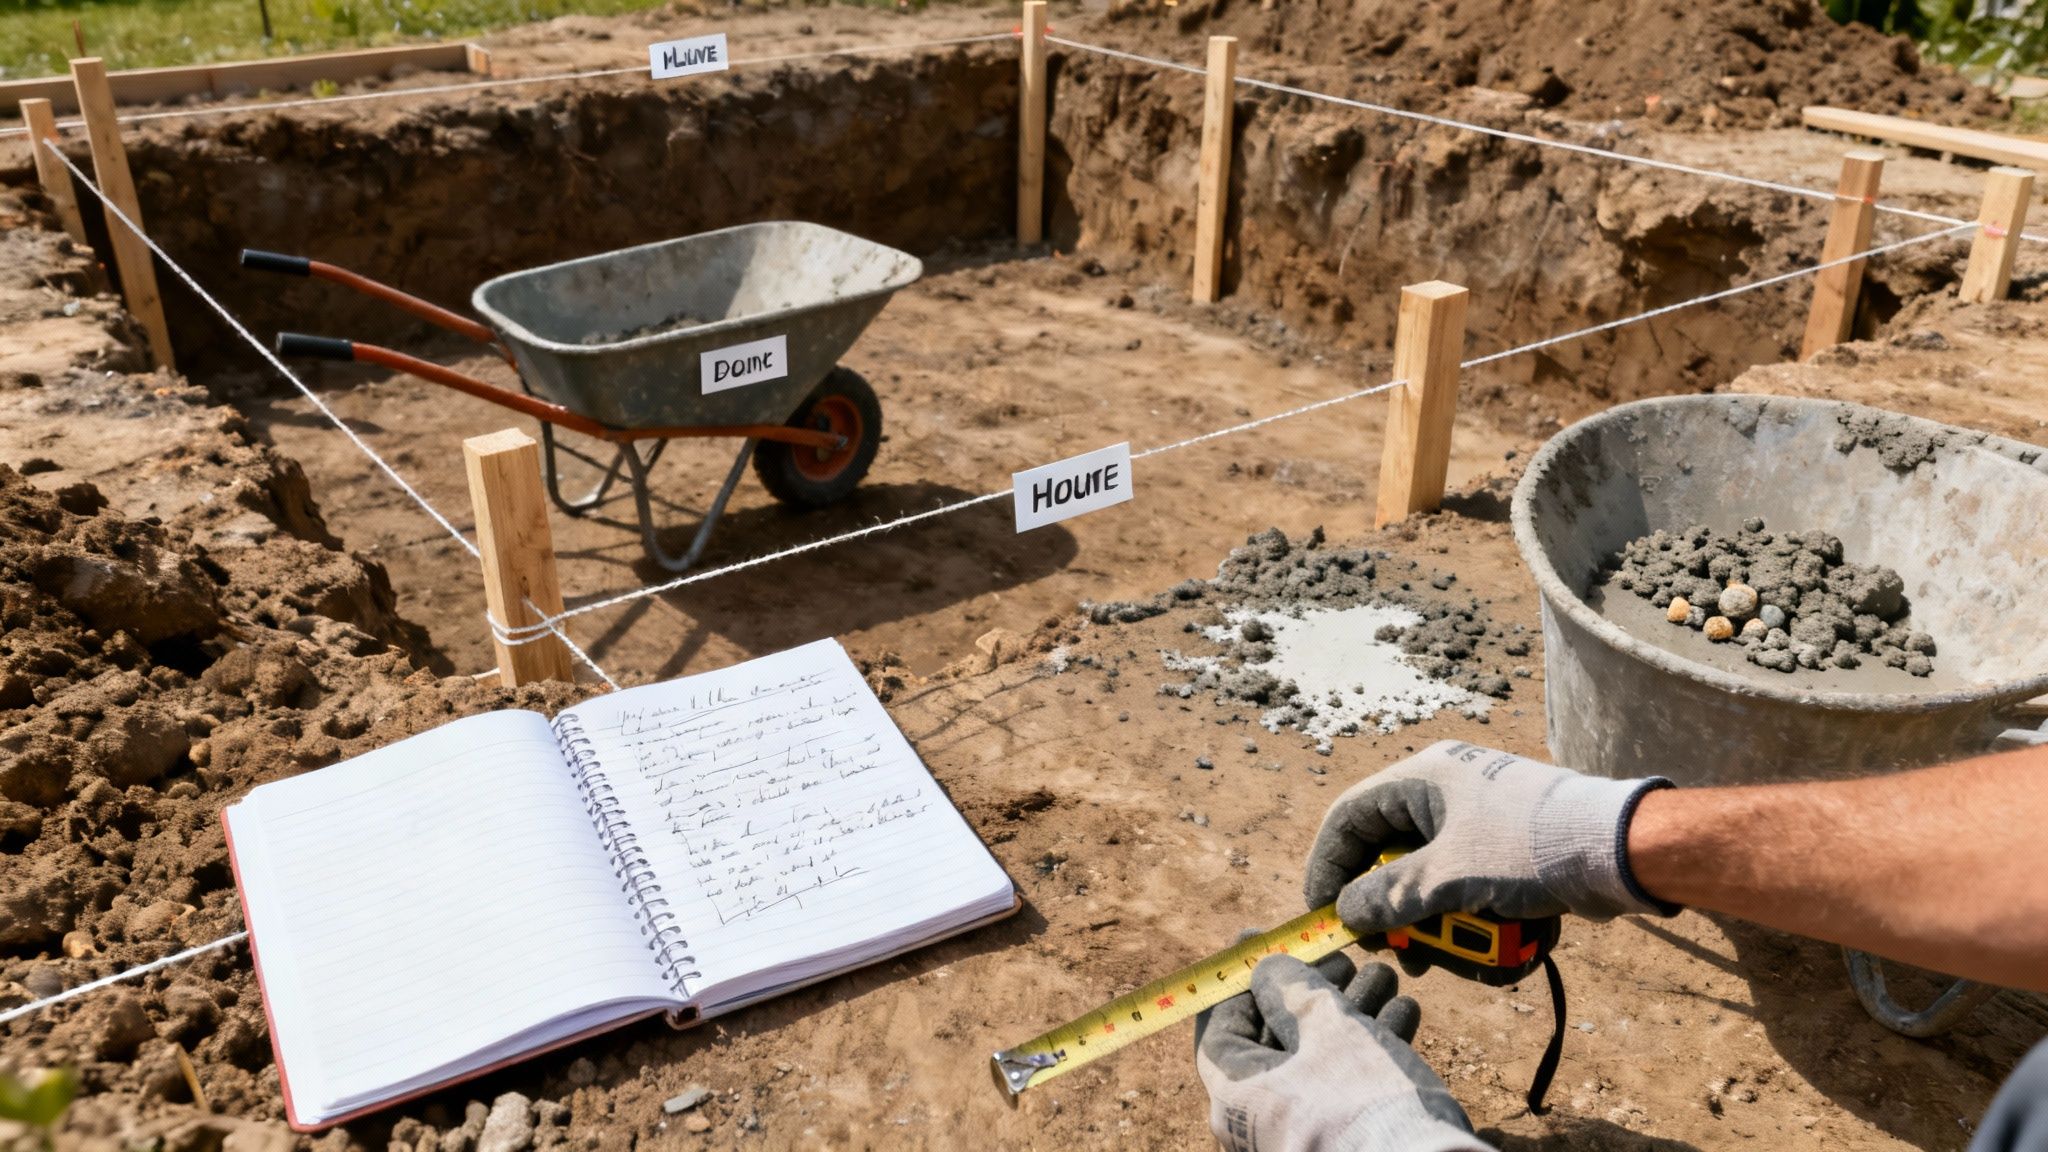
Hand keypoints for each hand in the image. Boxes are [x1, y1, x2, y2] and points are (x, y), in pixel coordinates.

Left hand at [1195, 951, 1489, 1151]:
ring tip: (1384, 975)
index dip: (1239, 979)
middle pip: (1277, 1037)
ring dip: (1352, 1010)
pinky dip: (1372, 1047)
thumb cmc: (1362, 1102)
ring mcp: (1305, 1132)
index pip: (1220, 1029)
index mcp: (1235, 1097)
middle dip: (1313, 989)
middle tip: (1342, 956)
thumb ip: (1292, 991)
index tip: (1260, 939)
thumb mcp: (1326, 1027)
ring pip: (1320, 1057)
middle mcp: (1262, 1120)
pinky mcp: (1346, 1138)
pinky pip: (1349, 1086)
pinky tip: (1405, 1011)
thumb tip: (1269, 971)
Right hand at [1304, 741, 1675, 941]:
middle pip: (1388, 851)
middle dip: (1387, 906)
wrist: (1620, 850)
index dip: (1329, 866)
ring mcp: (1477, 817)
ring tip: (1443, 956)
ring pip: (1427, 873)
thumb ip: (1388, 897)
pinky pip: (1464, 881)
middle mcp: (1445, 789)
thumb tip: (1347, 913)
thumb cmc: (1529, 849)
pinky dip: (1464, 915)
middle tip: (1390, 947)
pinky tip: (1480, 943)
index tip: (1324, 913)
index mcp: (1423, 777)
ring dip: (1429, 919)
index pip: (1349, 817)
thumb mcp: (1446, 878)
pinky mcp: (1505, 845)